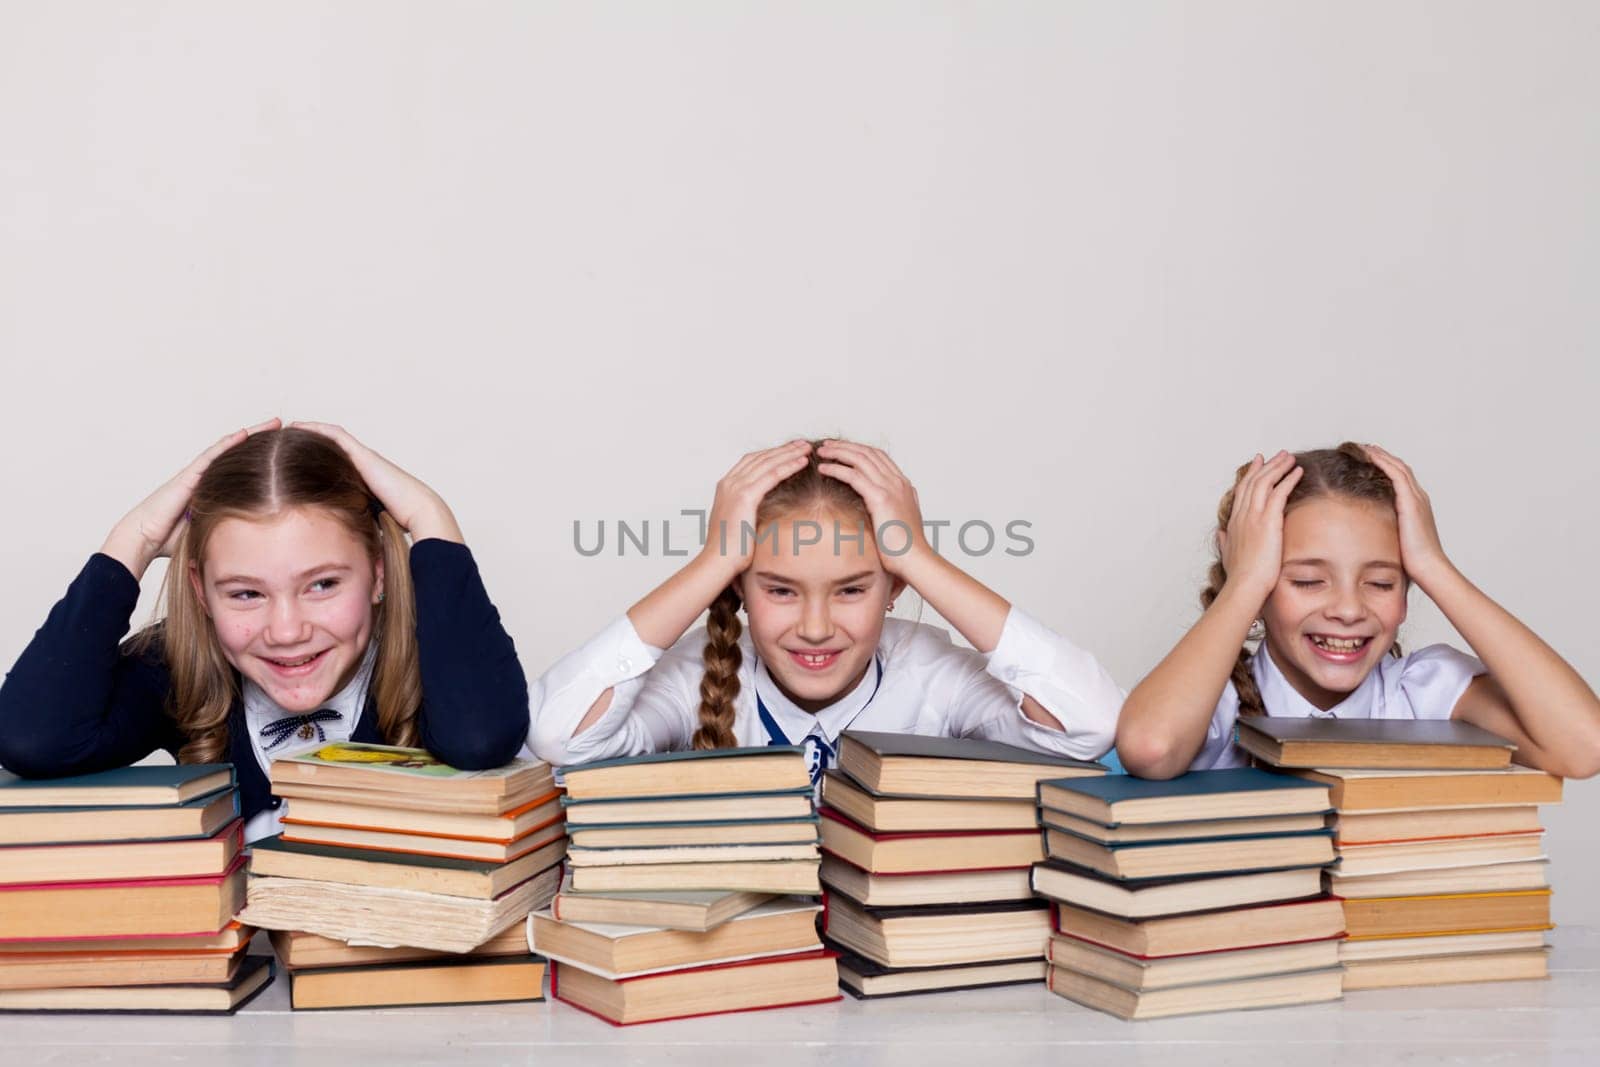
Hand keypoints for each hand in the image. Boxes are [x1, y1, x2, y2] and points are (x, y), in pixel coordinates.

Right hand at [101, 419, 281, 577]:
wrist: (144, 539)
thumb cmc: (171, 540)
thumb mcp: (211, 532)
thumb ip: (229, 529)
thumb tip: (258, 540)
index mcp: (212, 489)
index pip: (242, 468)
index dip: (262, 459)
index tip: (286, 452)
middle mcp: (205, 477)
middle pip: (238, 453)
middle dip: (262, 440)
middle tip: (285, 428)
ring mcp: (196, 474)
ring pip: (227, 448)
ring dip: (251, 435)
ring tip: (273, 423)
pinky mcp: (188, 476)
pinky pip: (211, 456)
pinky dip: (228, 444)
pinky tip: (244, 434)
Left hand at [289, 422, 462, 542]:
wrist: (418, 512)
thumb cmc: (401, 525)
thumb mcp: (367, 529)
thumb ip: (354, 533)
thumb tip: (341, 556)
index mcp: (362, 484)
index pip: (332, 468)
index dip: (311, 465)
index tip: (289, 468)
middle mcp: (362, 467)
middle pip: (329, 450)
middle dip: (305, 445)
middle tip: (281, 444)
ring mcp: (364, 458)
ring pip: (330, 439)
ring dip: (308, 433)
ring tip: (286, 431)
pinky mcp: (362, 454)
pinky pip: (335, 435)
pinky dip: (316, 429)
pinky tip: (298, 427)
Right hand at [699, 440, 812, 578]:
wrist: (717, 561)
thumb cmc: (729, 549)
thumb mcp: (738, 522)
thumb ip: (748, 510)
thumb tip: (763, 511)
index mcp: (725, 487)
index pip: (751, 462)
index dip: (771, 454)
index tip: (789, 451)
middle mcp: (729, 483)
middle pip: (760, 457)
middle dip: (782, 449)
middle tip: (802, 444)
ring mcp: (735, 488)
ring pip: (768, 462)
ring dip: (789, 453)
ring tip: (806, 448)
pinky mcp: (745, 496)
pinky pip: (772, 475)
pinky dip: (788, 466)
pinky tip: (802, 462)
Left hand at [815, 439, 927, 576]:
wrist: (915, 560)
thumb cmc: (905, 548)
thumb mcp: (899, 521)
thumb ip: (891, 508)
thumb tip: (879, 507)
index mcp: (903, 486)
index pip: (879, 457)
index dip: (859, 450)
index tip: (842, 449)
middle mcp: (898, 482)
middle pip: (868, 453)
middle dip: (846, 446)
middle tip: (827, 445)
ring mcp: (891, 488)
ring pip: (860, 459)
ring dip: (838, 452)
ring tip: (821, 452)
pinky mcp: (880, 498)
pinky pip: (853, 476)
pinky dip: (837, 468)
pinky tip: (824, 468)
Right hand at [1217, 451, 1302, 605]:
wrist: (1244, 586)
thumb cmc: (1239, 576)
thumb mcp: (1227, 554)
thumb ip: (1225, 541)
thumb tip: (1221, 532)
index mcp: (1234, 521)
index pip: (1243, 490)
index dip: (1251, 474)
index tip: (1258, 463)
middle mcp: (1242, 514)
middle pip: (1254, 481)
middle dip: (1267, 465)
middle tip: (1278, 454)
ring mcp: (1254, 516)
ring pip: (1265, 482)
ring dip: (1278, 467)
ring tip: (1290, 458)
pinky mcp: (1268, 521)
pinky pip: (1279, 492)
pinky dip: (1288, 479)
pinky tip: (1297, 471)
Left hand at [1364, 444, 1453, 585]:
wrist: (1428, 567)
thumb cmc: (1413, 559)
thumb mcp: (1397, 538)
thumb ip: (1388, 528)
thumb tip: (1370, 530)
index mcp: (1416, 505)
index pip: (1400, 478)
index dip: (1385, 465)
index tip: (1369, 458)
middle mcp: (1418, 497)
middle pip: (1399, 467)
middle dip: (1381, 455)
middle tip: (1363, 447)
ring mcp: (1416, 498)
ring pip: (1397, 467)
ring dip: (1379, 455)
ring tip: (1362, 447)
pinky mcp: (1411, 503)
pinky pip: (1396, 476)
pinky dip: (1383, 463)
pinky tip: (1369, 457)